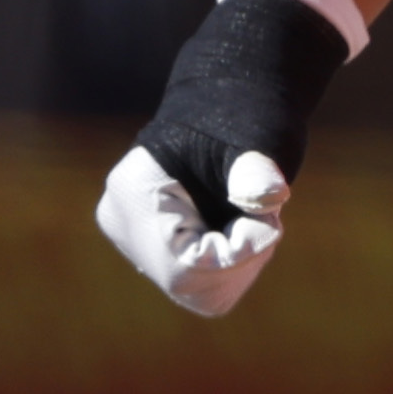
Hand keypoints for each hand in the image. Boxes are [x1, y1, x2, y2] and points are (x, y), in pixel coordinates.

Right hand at [95, 0, 347, 316]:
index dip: (237, 256)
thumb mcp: (256, 137)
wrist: (227, 103)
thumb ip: (258, 169)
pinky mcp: (150, 248)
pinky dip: (229, 264)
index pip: (183, 266)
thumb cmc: (240, 114)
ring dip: (236, 264)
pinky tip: (236, 227)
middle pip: (186, 286)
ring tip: (248, 216)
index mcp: (134, 190)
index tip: (270, 219)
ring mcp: (132, 238)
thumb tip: (269, 194)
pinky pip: (196, 284)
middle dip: (238, 262)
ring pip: (194, 291)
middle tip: (263, 217)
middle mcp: (122, 220)